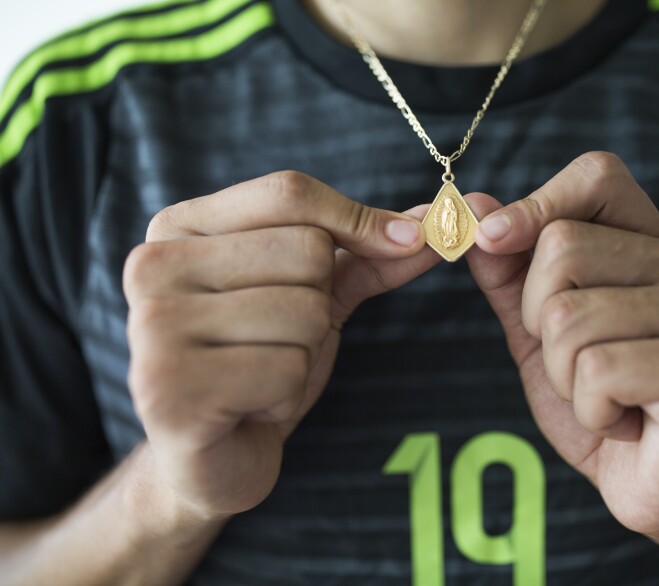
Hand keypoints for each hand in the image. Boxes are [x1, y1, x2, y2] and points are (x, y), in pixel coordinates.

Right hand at [123, 171, 437, 519]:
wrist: (212, 457)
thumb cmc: (259, 364)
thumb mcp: (312, 296)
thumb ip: (365, 254)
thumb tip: (432, 220)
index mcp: (177, 229)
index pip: (287, 192)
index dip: (358, 218)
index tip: (404, 242)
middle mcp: (150, 266)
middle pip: (306, 252)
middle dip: (318, 307)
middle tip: (274, 342)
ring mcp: (151, 327)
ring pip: (304, 313)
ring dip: (302, 356)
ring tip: (258, 377)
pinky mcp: (167, 388)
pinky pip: (287, 369)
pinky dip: (285, 396)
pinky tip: (249, 409)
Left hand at [465, 153, 658, 540]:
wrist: (658, 486)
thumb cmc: (605, 400)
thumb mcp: (540, 331)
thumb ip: (510, 272)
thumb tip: (477, 208)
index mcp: (656, 246)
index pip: (598, 177)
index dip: (536, 202)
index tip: (491, 239)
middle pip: (561, 249)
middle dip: (539, 321)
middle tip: (580, 363)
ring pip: (568, 317)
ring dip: (564, 375)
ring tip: (607, 396)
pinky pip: (596, 371)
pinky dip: (591, 410)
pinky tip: (626, 421)